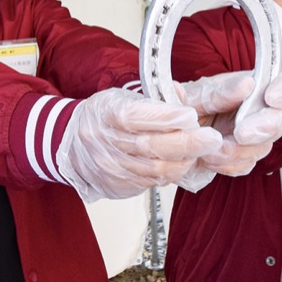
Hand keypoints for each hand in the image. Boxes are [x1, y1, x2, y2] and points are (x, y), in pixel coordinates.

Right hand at [56, 87, 222, 200]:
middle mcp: (107, 143)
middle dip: (187, 143)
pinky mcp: (118, 185)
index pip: (137, 117)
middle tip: (212, 139)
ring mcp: (112, 167)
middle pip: (150, 147)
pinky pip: (152, 182)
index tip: (191, 115)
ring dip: (184, 161)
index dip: (167, 118)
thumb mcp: (120, 96)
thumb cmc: (102, 115)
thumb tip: (182, 96)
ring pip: (155, 169)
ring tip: (202, 150)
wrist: (70, 143)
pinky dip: (172, 172)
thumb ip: (152, 98)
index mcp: (106, 114)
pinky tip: (183, 162)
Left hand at [176, 71, 281, 176]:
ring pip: (262, 147)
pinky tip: (209, 159)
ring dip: (236, 152)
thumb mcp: (198, 95)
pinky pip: (245, 165)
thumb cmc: (184, 106)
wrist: (169, 133)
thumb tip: (247, 84)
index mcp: (252, 87)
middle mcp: (258, 111)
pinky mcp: (242, 157)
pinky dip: (227, 165)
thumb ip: (221, 92)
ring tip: (209, 150)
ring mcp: (253, 136)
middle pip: (279, 120)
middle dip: (262, 129)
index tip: (273, 99)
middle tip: (240, 133)